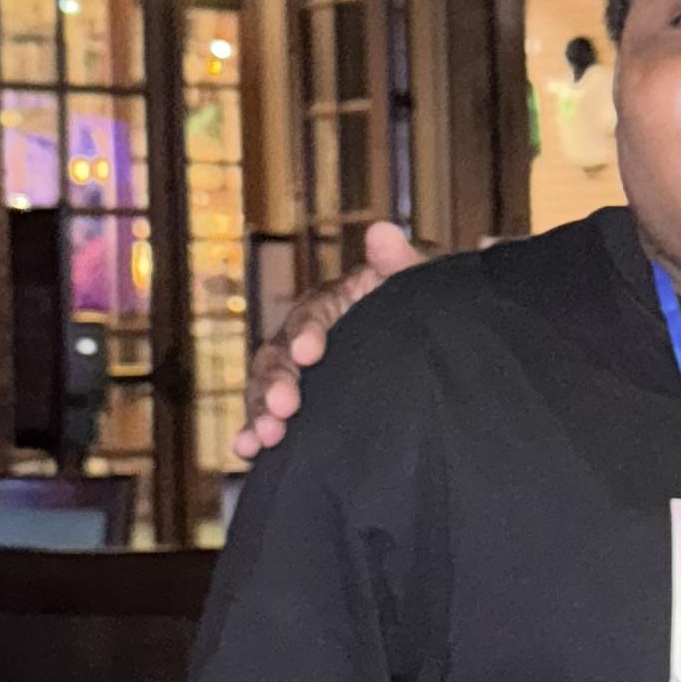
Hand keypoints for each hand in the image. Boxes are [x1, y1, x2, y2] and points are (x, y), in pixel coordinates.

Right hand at [233, 220, 424, 459]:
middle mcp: (307, 334)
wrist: (434, 349)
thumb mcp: (418, 289)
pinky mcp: (298, 405)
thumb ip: (401, 264)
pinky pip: (270, 417)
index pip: (313, 313)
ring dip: (259, 411)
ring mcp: (299, 371)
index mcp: (336, 302)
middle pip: (280, 353)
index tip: (311, 353)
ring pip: (266, 387)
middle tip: (284, 408)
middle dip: (276, 381)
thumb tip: (382, 231)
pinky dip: (253, 432)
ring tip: (263, 438)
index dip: (309, 332)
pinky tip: (245, 451)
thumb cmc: (423, 311)